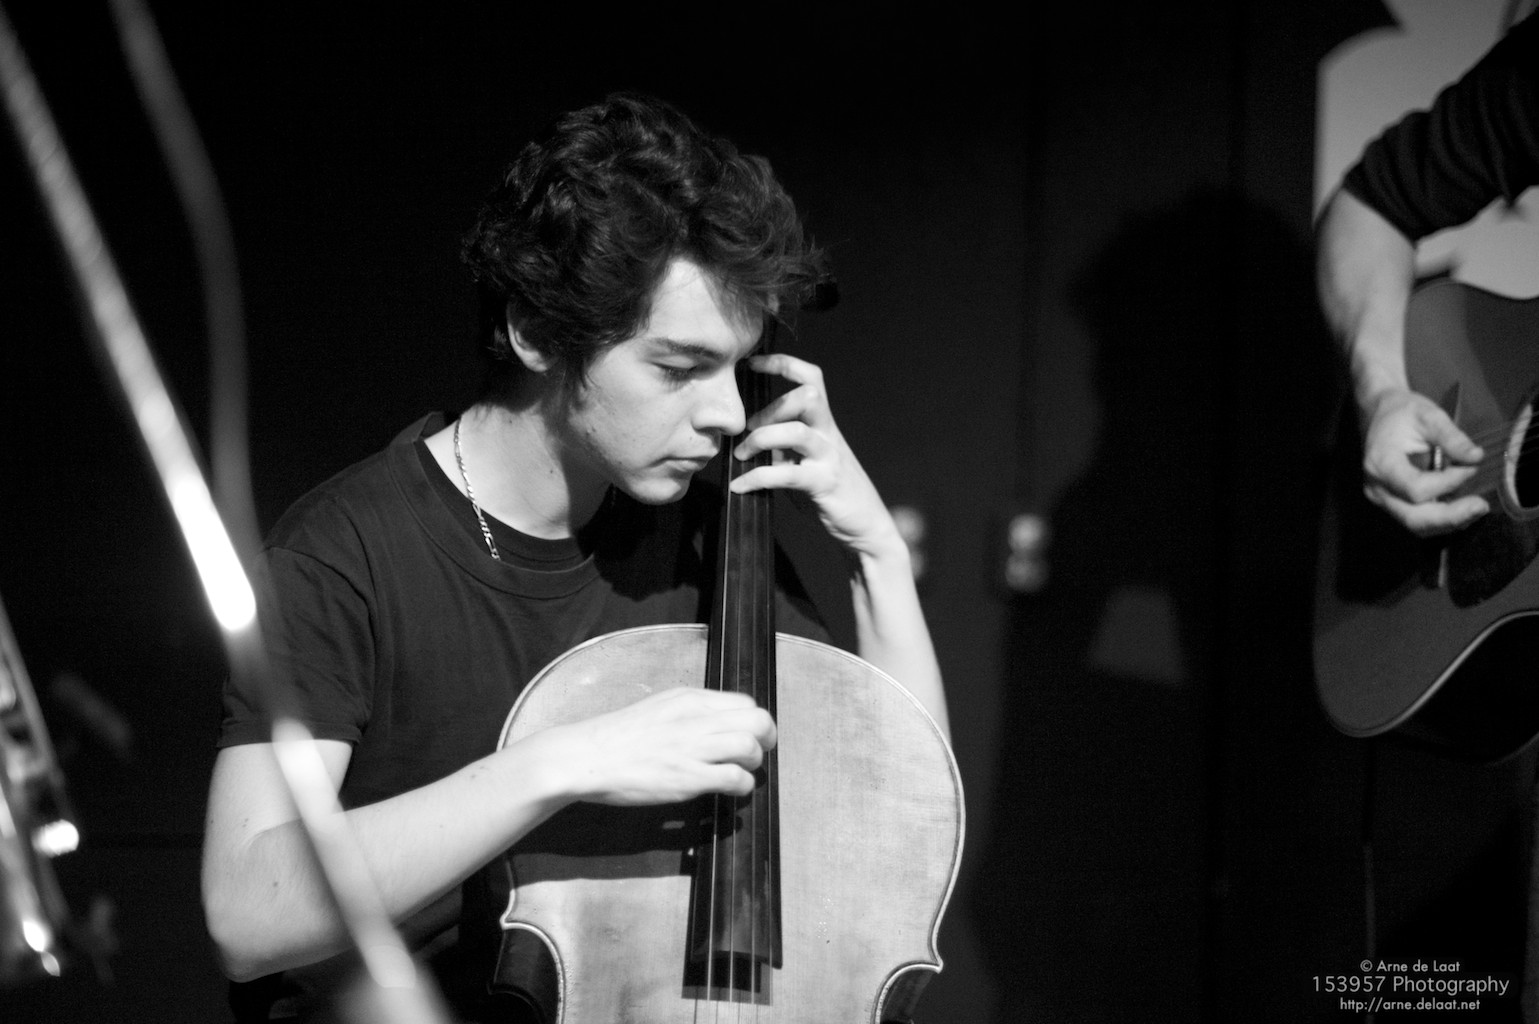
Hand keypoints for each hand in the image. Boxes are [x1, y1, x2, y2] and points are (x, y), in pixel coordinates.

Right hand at [543, 688, 774, 805]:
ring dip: (754, 763)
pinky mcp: (688, 777)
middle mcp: (696, 718)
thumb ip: (689, 714)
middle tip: (758, 755)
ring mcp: (693, 747)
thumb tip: (716, 725)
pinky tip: (731, 790)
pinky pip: (735, 778)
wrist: (587, 757)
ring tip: (742, 772)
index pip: (745, 702)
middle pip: (757, 719)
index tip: (750, 737)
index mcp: (689, 699)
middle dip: (767, 739)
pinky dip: (742, 786)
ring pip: (750, 746)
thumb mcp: (659, 709)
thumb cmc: (617, 737)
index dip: (754, 722)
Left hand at [728, 353, 899, 557]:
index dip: (783, 363)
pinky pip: (786, 474)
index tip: (752, 363)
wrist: (866, 527)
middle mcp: (829, 435)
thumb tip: (751, 436)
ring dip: (761, 439)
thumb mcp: (807, 460)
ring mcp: (829, 458)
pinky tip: (740, 486)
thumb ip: (786, 445)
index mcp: (825, 424)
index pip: (811, 378)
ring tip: (741, 454)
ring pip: (796, 431)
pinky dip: (756, 477)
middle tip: (748, 428)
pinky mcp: (824, 484)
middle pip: (809, 395)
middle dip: (772, 406)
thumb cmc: (832, 492)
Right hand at [1360, 387, 1487, 535]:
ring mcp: (1382, 498)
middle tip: (1481, 506)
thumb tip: (1476, 458)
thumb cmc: (1403, 413)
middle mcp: (1377, 488)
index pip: (1416, 489)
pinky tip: (1462, 509)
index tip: (1470, 466)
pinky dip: (1441, 520)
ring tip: (1476, 509)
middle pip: (1414, 518)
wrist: (1379, 415)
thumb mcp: (1429, 415)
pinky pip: (1416, 520)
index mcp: (1381, 464)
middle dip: (1451, 517)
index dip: (1448, 482)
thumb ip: (1452, 437)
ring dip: (1449, 522)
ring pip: (1415, 525)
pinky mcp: (1391, 503)